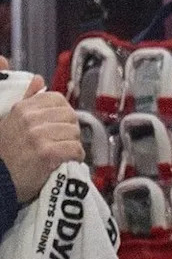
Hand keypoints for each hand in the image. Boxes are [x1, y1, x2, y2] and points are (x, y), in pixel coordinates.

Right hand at [0, 70, 83, 203]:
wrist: (1, 179)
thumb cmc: (7, 152)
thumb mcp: (10, 120)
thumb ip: (26, 99)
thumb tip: (39, 80)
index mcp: (23, 108)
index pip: (58, 99)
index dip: (64, 114)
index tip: (61, 125)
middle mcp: (30, 118)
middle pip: (70, 116)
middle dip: (71, 130)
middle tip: (64, 141)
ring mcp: (38, 135)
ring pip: (74, 132)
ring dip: (74, 144)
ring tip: (64, 152)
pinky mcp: (47, 153)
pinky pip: (75, 148)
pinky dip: (76, 156)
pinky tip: (68, 160)